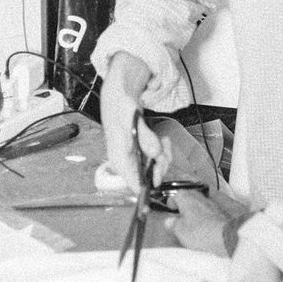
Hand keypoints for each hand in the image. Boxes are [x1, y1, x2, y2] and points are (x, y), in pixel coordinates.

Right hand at [99, 51, 170, 190]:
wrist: (120, 93)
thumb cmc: (119, 106)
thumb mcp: (132, 120)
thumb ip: (144, 138)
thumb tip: (154, 155)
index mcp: (118, 158)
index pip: (132, 183)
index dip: (147, 188)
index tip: (158, 185)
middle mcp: (127, 160)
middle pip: (149, 175)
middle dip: (161, 163)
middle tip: (164, 147)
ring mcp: (135, 155)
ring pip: (156, 165)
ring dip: (164, 154)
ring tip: (162, 139)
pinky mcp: (142, 149)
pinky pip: (157, 156)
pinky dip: (163, 148)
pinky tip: (161, 139)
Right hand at [170, 190, 246, 256]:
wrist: (225, 235)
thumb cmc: (202, 231)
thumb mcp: (180, 231)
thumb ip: (173, 224)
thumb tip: (169, 221)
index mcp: (187, 198)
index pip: (176, 194)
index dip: (172, 201)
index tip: (170, 207)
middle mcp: (200, 197)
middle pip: (189, 196)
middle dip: (183, 203)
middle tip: (179, 213)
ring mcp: (211, 203)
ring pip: (199, 202)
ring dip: (194, 209)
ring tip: (190, 221)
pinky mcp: (220, 212)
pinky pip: (208, 210)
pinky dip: (204, 215)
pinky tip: (202, 225)